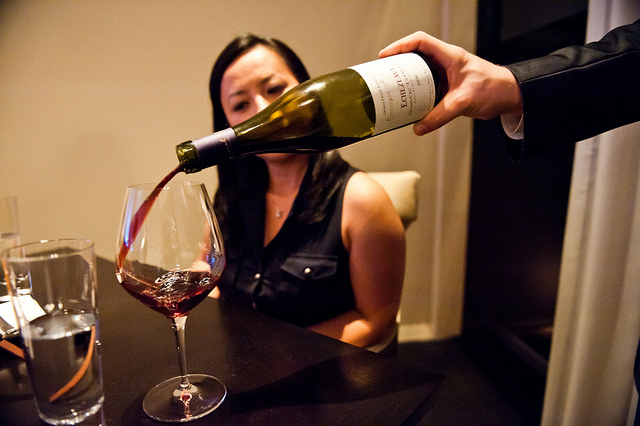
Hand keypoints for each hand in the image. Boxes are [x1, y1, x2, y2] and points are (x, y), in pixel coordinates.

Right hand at [379, 31, 522, 134]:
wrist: (509, 96)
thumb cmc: (493, 88)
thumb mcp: (463, 101)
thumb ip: (440, 115)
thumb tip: (419, 127)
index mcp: (449, 55)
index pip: (420, 42)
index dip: (400, 46)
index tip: (385, 56)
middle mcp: (445, 62)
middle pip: (415, 55)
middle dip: (397, 63)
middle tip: (382, 74)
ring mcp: (445, 74)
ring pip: (419, 72)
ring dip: (405, 79)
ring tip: (390, 88)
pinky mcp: (446, 86)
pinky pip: (426, 87)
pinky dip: (415, 93)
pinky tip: (408, 103)